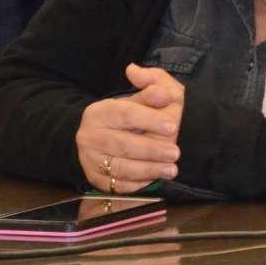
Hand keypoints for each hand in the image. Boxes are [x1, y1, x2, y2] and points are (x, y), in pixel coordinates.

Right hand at [75, 63, 185, 193]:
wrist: (103, 136)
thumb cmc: (132, 114)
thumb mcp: (144, 93)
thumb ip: (151, 84)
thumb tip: (145, 78)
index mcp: (100, 111)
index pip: (125, 114)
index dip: (149, 119)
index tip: (172, 124)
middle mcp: (90, 136)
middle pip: (122, 144)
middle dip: (152, 149)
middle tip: (175, 152)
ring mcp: (91, 159)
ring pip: (120, 168)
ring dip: (148, 170)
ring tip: (171, 169)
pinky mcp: (95, 179)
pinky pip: (117, 185)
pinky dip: (137, 184)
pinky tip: (154, 179)